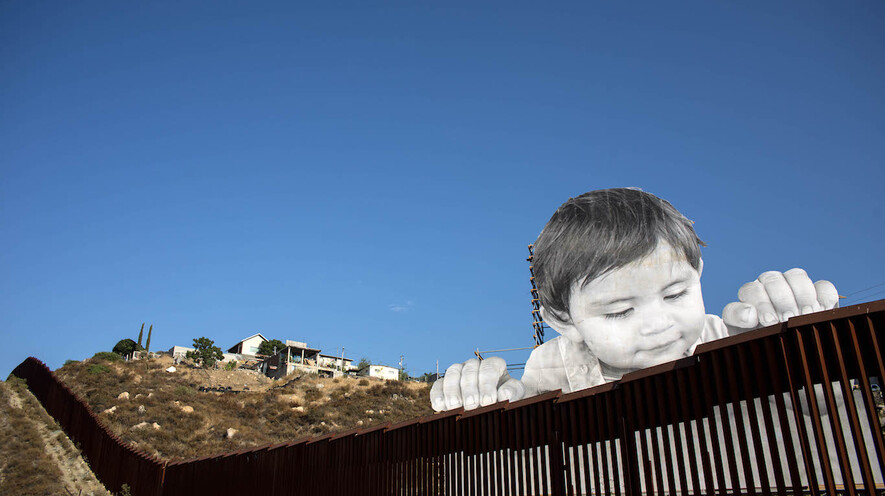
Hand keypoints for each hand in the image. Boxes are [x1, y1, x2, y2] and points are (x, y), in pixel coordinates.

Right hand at [429, 357, 525, 411]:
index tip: (489, 401)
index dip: (487, 383)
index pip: (489, 367)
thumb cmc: (508, 401)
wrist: (496, 410)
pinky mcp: (445, 385)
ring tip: (455, 406)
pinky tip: (439, 406)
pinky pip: (438, 385)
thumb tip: (504, 394)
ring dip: (452, 390)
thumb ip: (514, 393)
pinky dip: (437, 395)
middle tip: (472, 405)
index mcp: (494, 365)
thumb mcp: (517, 397)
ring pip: (452, 372)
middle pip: (469, 369)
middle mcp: (475, 366)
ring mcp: (459, 373)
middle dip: (470, 388)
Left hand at [722, 268, 837, 331]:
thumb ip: (736, 317)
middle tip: (786, 320)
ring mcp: (795, 288)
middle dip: (781, 300)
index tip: (768, 322)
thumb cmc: (757, 342)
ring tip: (805, 315)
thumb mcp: (739, 332)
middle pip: (773, 279)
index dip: (761, 304)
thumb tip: (750, 312)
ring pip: (797, 276)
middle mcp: (770, 286)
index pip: (751, 290)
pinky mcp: (819, 295)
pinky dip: (824, 297)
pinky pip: (824, 286)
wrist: (780, 353)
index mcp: (750, 295)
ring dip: (802, 295)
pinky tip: (821, 311)